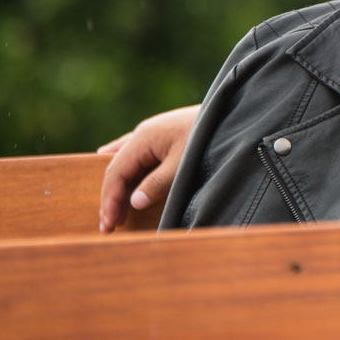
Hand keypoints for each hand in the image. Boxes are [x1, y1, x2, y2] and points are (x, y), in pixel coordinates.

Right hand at [97, 104, 199, 231]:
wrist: (231, 113)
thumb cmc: (208, 136)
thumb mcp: (183, 163)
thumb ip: (157, 183)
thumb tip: (134, 203)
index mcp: (143, 138)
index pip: (115, 172)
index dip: (110, 200)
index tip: (110, 224)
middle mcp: (142, 134)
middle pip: (116, 169)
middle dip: (110, 198)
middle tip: (108, 227)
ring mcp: (151, 135)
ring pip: (124, 163)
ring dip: (118, 188)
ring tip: (113, 213)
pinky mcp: (162, 138)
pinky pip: (135, 158)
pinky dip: (126, 174)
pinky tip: (121, 183)